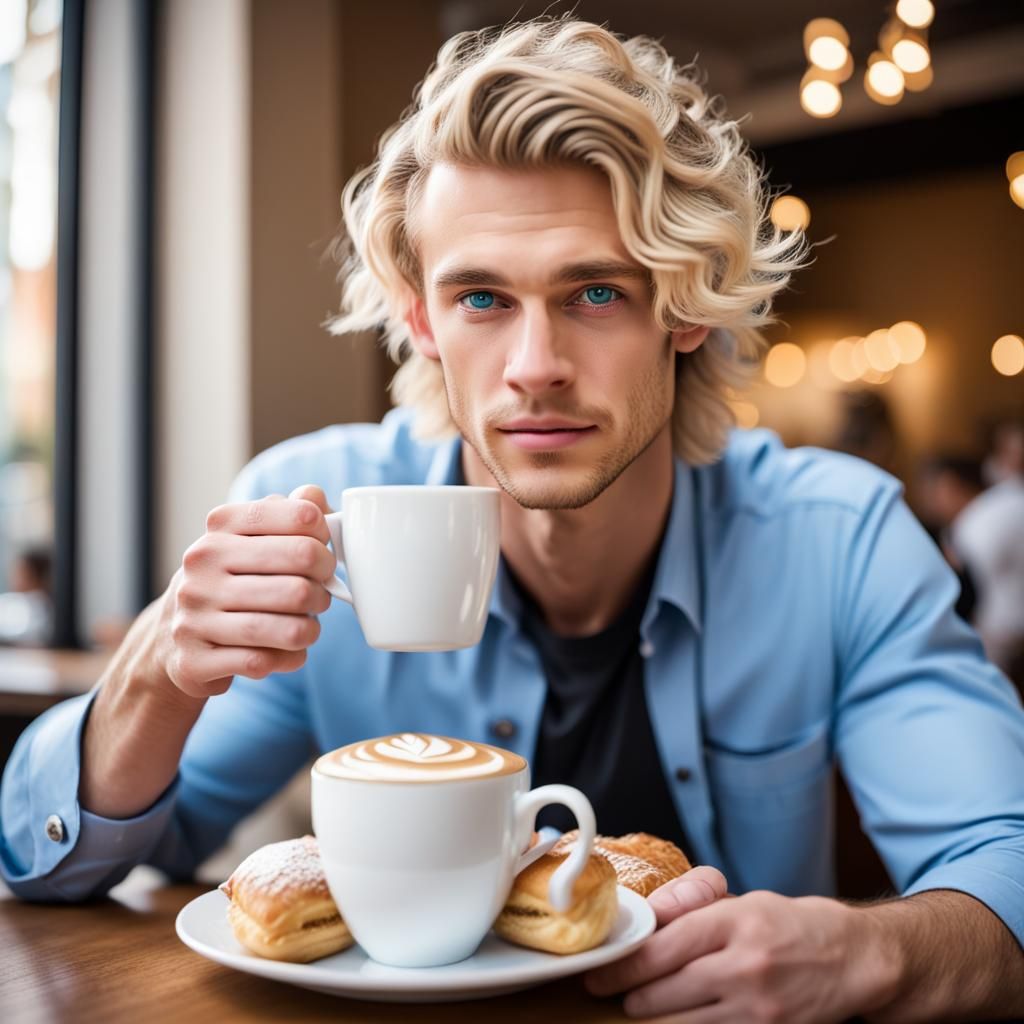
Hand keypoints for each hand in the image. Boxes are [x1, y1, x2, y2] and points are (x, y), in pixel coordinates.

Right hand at [155, 485, 335, 698]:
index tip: (325, 554)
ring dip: (310, 628)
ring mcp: (193, 613)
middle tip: (322, 595)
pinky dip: (289, 658)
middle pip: (299, 572)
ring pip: (283, 624)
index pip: (299, 519)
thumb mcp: (253, 539)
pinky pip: (261, 661)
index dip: (325, 540)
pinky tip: (291, 651)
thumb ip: (289, 514)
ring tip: (311, 626)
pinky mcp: (193, 659)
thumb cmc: (231, 579)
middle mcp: (202, 565)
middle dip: (323, 587)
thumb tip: (314, 496)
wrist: (174, 636)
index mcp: (221, 527)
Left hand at [586, 879, 876, 1022]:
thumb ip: (695, 912)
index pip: (663, 947)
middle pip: (666, 991)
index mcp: (735, 923)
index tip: (600, 972)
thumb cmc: (794, 926)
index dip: (624, 964)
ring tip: (641, 1007)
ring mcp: (758, 1009)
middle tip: (614, 991)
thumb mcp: (744, 902)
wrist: (855, 959)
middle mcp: (745, 966)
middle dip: (632, 994)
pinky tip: (678, 1021)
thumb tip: (647, 920)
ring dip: (655, 1019)